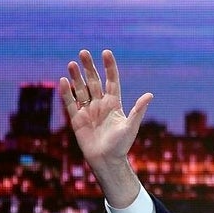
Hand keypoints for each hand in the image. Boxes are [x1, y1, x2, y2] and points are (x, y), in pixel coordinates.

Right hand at [58, 49, 152, 206]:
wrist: (106, 160)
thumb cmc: (121, 145)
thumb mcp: (131, 126)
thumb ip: (138, 110)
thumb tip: (150, 95)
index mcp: (115, 104)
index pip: (112, 81)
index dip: (109, 68)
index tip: (106, 53)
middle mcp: (101, 105)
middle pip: (93, 81)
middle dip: (89, 67)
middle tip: (83, 52)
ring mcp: (88, 111)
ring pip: (81, 89)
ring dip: (76, 77)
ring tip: (72, 63)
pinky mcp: (77, 119)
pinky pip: (70, 103)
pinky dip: (67, 92)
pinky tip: (64, 81)